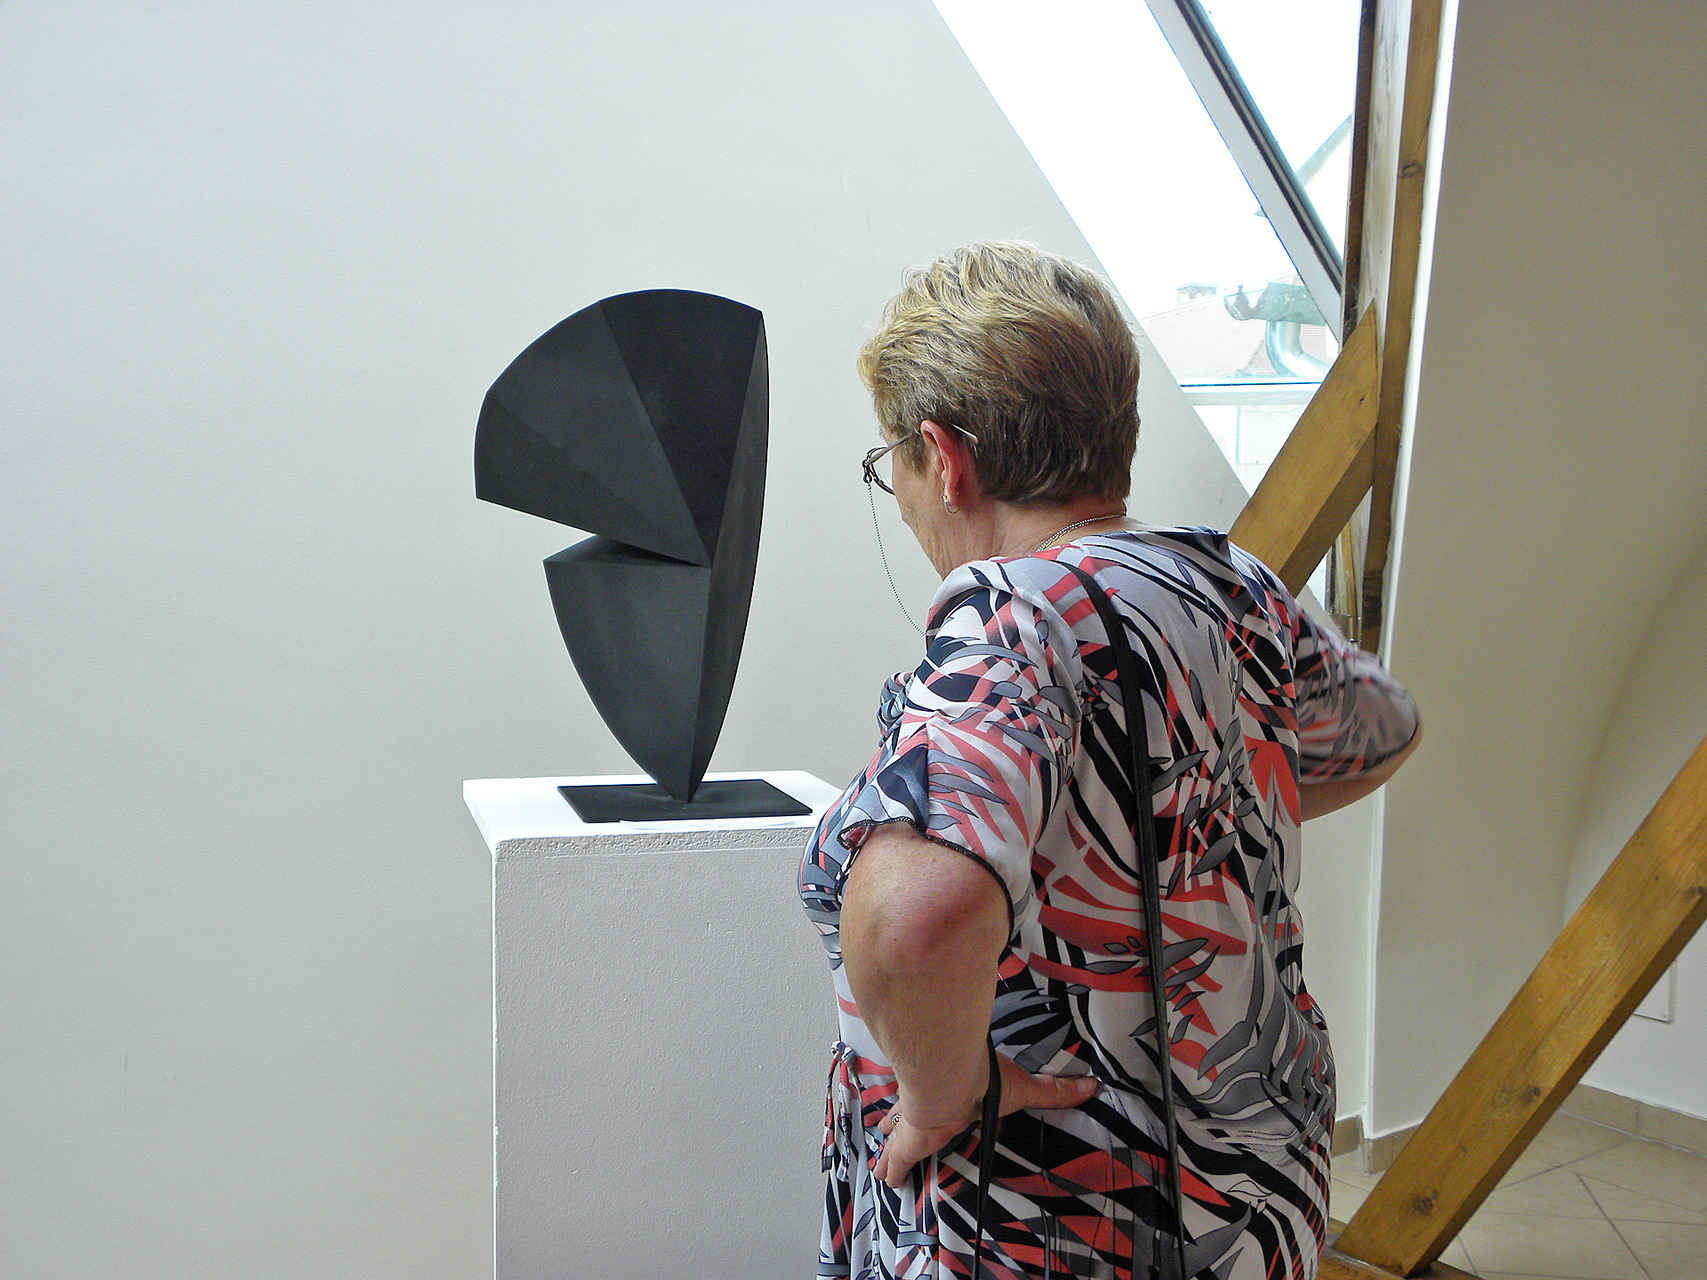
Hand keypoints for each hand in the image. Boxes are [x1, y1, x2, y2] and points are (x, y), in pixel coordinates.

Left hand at [872, 1053, 1098, 1188]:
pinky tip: (885, 1179)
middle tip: (889, 1130)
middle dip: (899, 1122)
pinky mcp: (908, 1142)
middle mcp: (930, 1106)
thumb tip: (1091, 1085)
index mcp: (954, 1094)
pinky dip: (891, 1170)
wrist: (952, 1078)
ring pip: (895, 1135)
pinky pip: (895, 1160)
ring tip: (882, 1161)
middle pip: (909, 1115)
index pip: (942, 1099)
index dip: (933, 1104)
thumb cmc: (985, 1080)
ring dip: (889, 1147)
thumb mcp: (1024, 1089)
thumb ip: (1054, 1090)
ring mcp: (914, 1123)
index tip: (928, 1109)